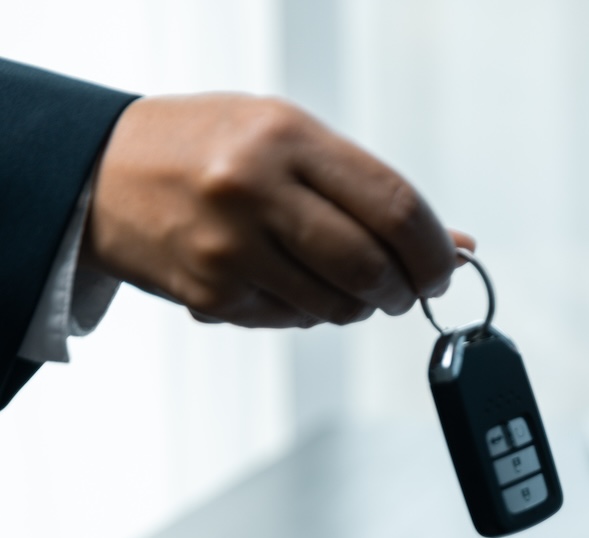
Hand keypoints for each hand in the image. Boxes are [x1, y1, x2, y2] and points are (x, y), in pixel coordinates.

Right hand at [84, 94, 475, 327]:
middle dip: (405, 290)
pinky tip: (288, 281)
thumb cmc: (208, 148)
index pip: (395, 207)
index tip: (446, 267)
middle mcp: (256, 188)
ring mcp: (230, 246)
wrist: (99, 171)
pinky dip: (309, 311)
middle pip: (373, 266)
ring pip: (338, 306)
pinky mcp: (212, 294)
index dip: (435, 250)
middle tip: (405, 289)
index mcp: (287, 137)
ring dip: (359, 306)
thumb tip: (460, 247)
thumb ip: (372, 190)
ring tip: (341, 281)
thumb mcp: (291, 139)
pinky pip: (294, 321)